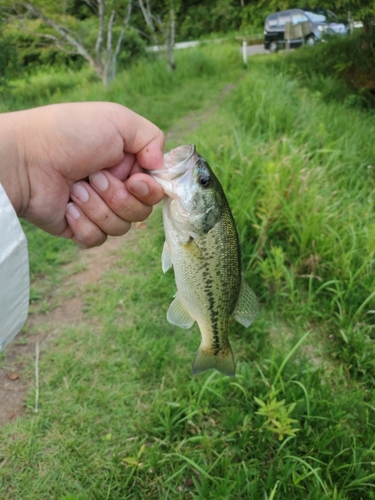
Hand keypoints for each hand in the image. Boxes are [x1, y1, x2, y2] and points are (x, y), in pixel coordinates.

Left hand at [0, 102, 164, 246]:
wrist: (26, 158)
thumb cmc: (70, 133)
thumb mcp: (118, 120)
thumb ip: (152, 137)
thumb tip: (160, 167)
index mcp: (127, 165)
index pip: (155, 190)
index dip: (149, 191)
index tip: (135, 180)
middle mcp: (116, 188)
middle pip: (141, 212)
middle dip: (119, 196)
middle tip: (95, 176)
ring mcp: (97, 210)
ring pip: (120, 228)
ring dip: (97, 207)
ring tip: (76, 188)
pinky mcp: (79, 228)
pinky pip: (97, 239)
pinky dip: (83, 223)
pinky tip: (67, 205)